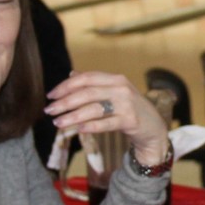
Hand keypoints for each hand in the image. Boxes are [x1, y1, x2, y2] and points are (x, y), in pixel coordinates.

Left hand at [45, 71, 170, 166]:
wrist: (154, 128)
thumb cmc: (130, 110)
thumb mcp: (114, 93)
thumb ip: (94, 83)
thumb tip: (71, 75)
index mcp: (115, 79)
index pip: (86, 78)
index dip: (66, 86)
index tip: (51, 96)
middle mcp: (121, 88)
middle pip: (87, 92)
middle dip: (65, 102)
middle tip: (49, 110)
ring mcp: (127, 104)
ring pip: (94, 108)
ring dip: (73, 116)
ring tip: (58, 123)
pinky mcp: (131, 121)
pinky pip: (107, 123)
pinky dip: (92, 126)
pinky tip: (79, 130)